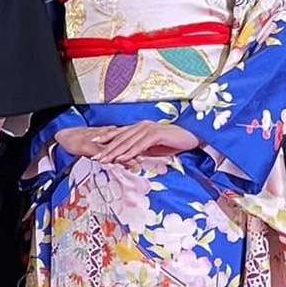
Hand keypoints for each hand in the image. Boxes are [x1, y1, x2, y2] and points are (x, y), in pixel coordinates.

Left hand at [58, 122, 199, 162]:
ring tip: (105, 160)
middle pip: (120, 138)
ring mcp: (149, 129)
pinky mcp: (157, 134)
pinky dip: (131, 152)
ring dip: (115, 152)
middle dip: (106, 148)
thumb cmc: (175, 143)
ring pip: (128, 141)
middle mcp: (142, 126)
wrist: (193, 137)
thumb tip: (128, 158)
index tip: (93, 146)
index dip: (105, 140)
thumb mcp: (154, 148)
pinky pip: (141, 145)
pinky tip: (123, 159)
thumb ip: (141, 150)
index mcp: (140, 128)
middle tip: (95, 157)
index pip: (119, 134)